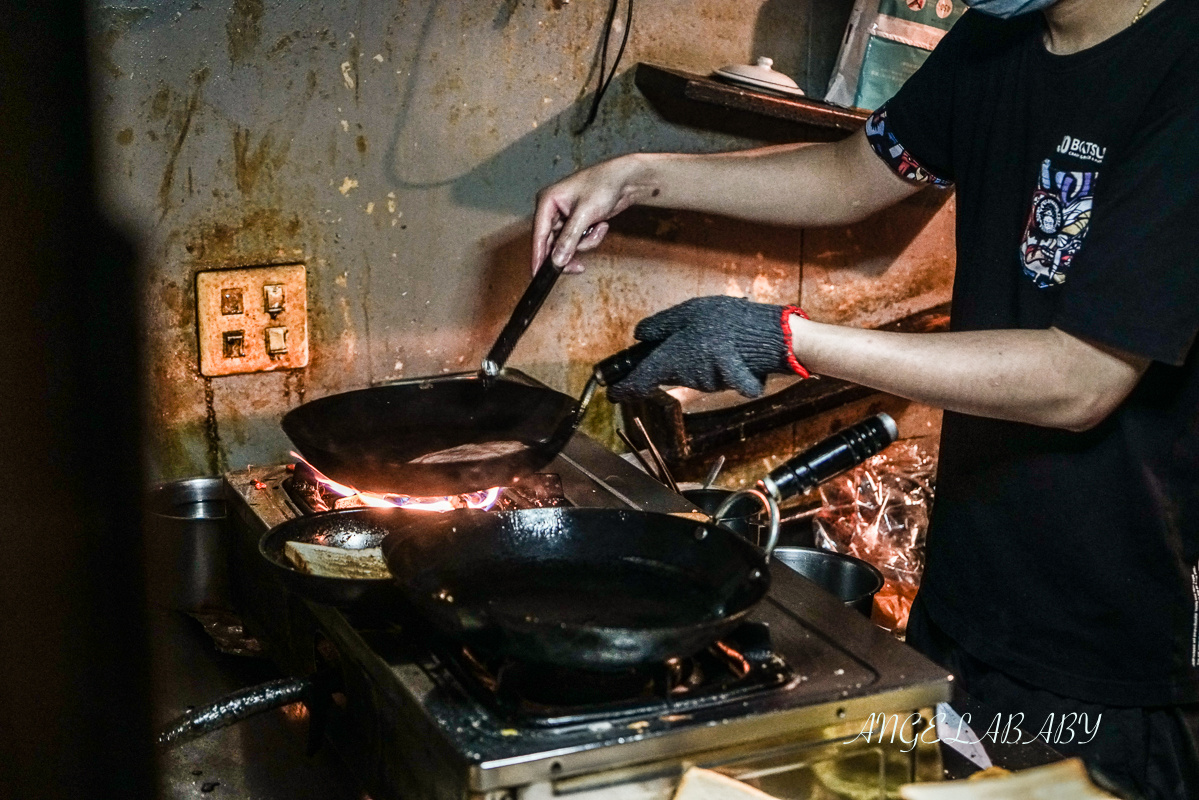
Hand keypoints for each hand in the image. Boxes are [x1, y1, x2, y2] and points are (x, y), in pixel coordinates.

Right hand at [532, 154, 654, 273]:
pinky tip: (601, 225)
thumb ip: (569, 239)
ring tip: (598, 228)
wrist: (626, 179)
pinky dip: (591, 238)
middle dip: (570, 251)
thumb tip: (557, 260)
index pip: (538, 235)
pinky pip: (579, 241)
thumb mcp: (584, 215)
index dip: (538, 257)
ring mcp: (565, 217)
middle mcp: (552, 210)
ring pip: (567, 245)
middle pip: (552, 244)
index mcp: (547, 201)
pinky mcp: (577, 223)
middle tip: (578, 266)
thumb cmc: (604, 184)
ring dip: (585, 242)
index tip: (538, 275)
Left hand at [607, 296, 796, 401]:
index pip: (640, 381)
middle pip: (667, 373)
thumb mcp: (686, 313)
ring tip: (708, 333)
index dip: (624, 388)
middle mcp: (686, 376)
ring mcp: (707, 382)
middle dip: (665, 361)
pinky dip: (716, 360)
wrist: (770, 336)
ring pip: (690, 372)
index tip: (614, 393)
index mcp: (670, 360)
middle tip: (674, 340)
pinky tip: (727, 345)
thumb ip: (660, 326)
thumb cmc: (725, 321)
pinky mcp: (727, 382)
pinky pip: (715, 372)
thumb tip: (639, 335)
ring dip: (694, 356)